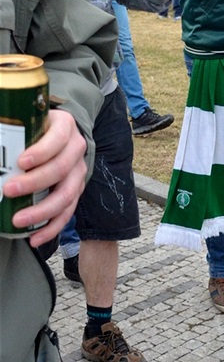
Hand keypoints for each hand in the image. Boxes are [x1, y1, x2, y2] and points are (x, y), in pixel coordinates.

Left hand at [3, 109, 88, 246]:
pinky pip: (67, 213)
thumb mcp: (28, 123)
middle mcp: (76, 150)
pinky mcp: (76, 192)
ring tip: (18, 220)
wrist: (61, 137)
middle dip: (34, 183)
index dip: (41, 152)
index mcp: (65, 127)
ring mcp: (78, 173)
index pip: (57, 140)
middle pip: (60, 169)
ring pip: (66, 195)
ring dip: (42, 211)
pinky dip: (51, 228)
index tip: (20, 162)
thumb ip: (8, 133)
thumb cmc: (37, 129)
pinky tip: (34, 238)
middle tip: (8, 190)